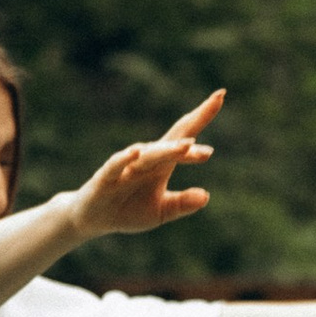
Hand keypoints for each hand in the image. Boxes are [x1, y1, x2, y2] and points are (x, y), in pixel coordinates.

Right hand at [69, 91, 222, 242]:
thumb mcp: (161, 212)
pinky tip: (136, 153)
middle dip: (195, 119)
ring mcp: (125, 166)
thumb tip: (206, 195)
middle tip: (215, 102)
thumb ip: (182, 203)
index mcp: (161, 164)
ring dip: (169, 149)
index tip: (221, 96)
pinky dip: (125, 159)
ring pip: (151, 154)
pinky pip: (115, 166)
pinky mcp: (105, 178)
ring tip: (188, 144)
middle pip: (173, 137)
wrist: (94, 220)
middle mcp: (146, 159)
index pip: (185, 136)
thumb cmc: (128, 210)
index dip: (202, 116)